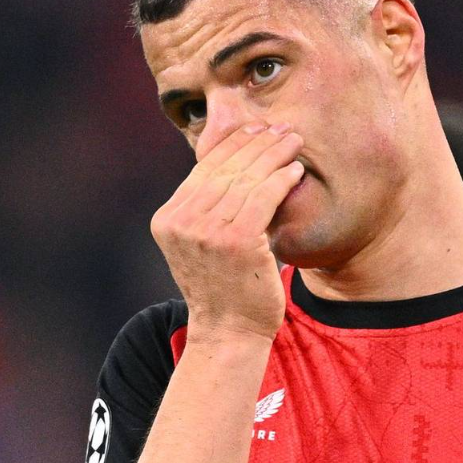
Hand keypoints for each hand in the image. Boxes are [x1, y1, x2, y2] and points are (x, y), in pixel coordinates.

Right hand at [150, 122, 303, 342]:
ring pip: (246, 178)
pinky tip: (295, 170)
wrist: (228, 332)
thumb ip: (204, 209)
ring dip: (274, 155)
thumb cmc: (223, 289)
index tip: (255, 129)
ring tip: (293, 142)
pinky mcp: (237, 241)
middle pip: (225, 168)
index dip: (232, 144)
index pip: (202, 169)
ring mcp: (206, 232)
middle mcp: (181, 222)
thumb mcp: (199, 245)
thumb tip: (231, 161)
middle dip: (256, 143)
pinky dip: (282, 179)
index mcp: (167, 219)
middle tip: (281, 129)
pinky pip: (264, 196)